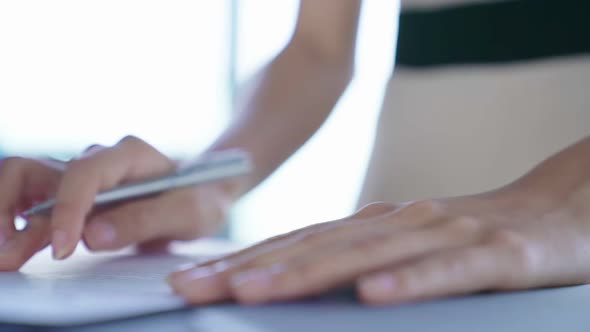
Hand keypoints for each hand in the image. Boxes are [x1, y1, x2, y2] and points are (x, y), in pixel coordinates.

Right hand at [0, 136, 233, 269]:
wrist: (202, 195)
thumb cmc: (199, 198)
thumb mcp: (189, 212)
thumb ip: (146, 220)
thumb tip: (92, 235)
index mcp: (129, 154)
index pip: (84, 173)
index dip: (68, 208)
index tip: (63, 246)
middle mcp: (99, 160)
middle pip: (35, 169)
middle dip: (10, 209)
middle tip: (7, 253)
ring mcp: (82, 177)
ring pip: (25, 186)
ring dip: (6, 219)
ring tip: (5, 256)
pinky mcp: (75, 196)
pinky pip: (33, 204)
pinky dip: (17, 225)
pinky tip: (13, 245)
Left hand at [167, 186, 589, 304]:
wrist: (554, 210)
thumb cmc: (474, 234)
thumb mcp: (406, 244)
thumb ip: (358, 257)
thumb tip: (301, 279)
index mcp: (374, 224)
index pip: (297, 242)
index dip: (242, 259)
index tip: (192, 277)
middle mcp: (398, 222)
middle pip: (314, 247)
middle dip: (248, 269)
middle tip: (191, 287)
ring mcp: (444, 234)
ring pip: (366, 256)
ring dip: (307, 273)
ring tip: (254, 292)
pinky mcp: (494, 254)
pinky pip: (446, 271)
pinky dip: (409, 280)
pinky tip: (374, 295)